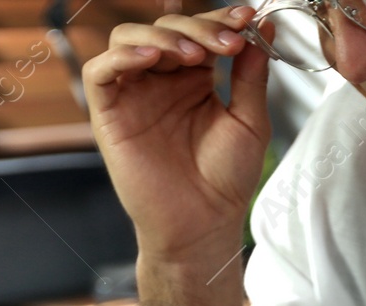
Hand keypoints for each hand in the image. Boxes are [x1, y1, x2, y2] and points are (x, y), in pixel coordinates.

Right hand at [84, 6, 270, 261]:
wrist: (204, 224)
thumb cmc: (226, 181)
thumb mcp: (250, 120)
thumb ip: (252, 72)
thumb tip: (266, 27)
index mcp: (194, 79)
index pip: (198, 31)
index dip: (219, 19)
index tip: (246, 17)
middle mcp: (161, 81)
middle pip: (165, 28)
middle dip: (198, 27)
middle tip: (227, 41)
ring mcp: (133, 95)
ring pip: (129, 39)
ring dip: (162, 36)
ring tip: (194, 55)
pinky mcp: (108, 115)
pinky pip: (100, 73)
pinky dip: (122, 56)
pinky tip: (153, 58)